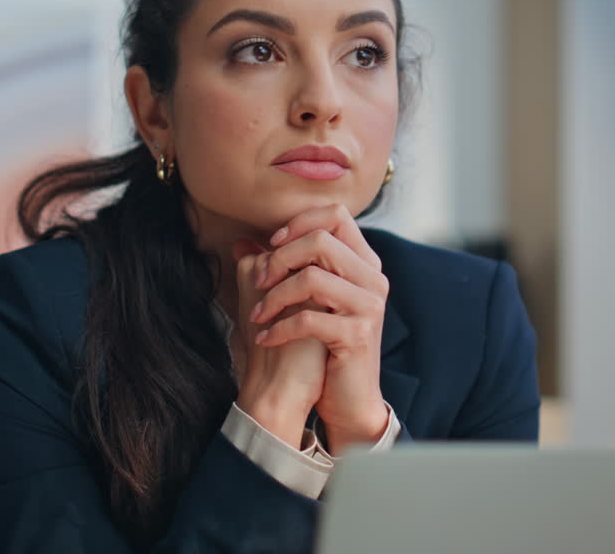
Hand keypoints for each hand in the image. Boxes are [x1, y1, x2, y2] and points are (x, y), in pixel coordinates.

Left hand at [250, 204, 389, 452]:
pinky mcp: (358, 335)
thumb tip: (241, 242)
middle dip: (280, 258)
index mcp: (364, 263)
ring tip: (258, 315)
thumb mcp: (305, 301)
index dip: (299, 222)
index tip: (273, 243)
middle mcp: (372, 279)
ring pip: (312, 277)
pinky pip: (309, 319)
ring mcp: (368, 306)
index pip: (336, 215)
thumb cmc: (323, 345)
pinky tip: (266, 338)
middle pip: (321, 240)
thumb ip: (281, 268)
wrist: (348, 399)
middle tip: (259, 282)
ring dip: (274, 296)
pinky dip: (279, 328)